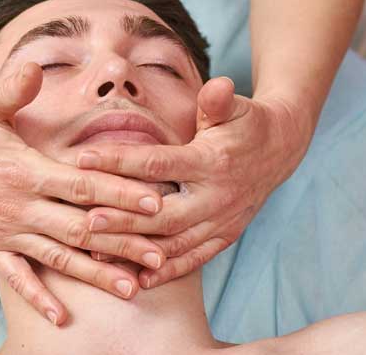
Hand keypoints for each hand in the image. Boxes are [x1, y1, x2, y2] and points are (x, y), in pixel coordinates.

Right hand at [0, 63, 167, 324]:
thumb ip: (13, 89)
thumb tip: (33, 65)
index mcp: (25, 170)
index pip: (82, 184)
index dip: (120, 193)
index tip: (155, 202)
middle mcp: (19, 206)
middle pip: (80, 228)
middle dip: (122, 241)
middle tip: (160, 255)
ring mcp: (4, 231)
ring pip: (58, 257)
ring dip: (96, 274)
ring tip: (132, 288)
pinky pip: (17, 277)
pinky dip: (38, 297)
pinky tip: (62, 317)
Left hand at [76, 77, 312, 287]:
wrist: (281, 148)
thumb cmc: (246, 123)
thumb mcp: (235, 107)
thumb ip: (219, 102)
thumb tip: (217, 86)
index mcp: (212, 161)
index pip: (159, 164)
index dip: (121, 161)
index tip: (84, 160)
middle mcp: (216, 196)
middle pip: (163, 214)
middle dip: (123, 219)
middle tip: (85, 221)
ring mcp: (222, 220)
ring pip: (175, 243)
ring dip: (137, 251)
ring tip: (98, 252)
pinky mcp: (226, 235)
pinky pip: (196, 259)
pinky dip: (169, 271)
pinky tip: (140, 280)